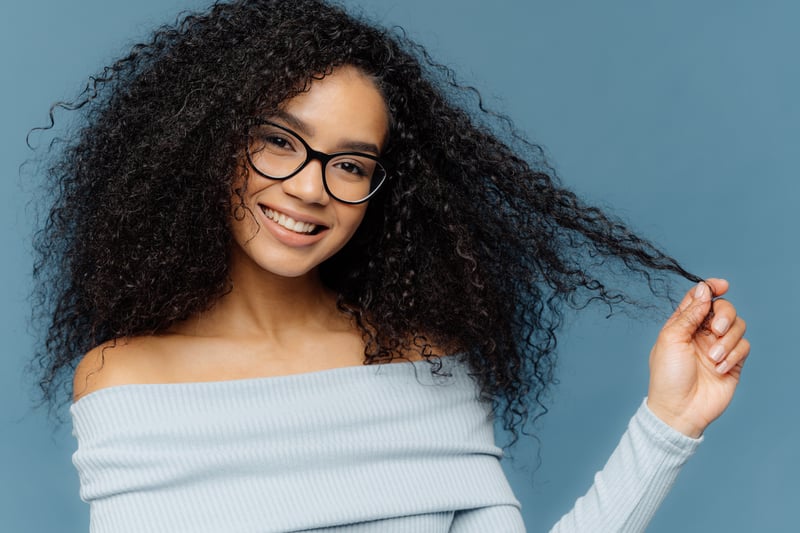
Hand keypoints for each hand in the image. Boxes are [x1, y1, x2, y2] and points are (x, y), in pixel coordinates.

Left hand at [646, 278, 749, 437]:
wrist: (680, 409)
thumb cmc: (668, 376)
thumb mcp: (671, 339)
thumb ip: (689, 314)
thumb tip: (704, 290)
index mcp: (682, 324)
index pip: (700, 299)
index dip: (711, 288)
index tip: (722, 285)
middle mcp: (702, 333)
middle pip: (724, 309)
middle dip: (725, 315)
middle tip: (716, 329)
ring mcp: (718, 347)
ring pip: (738, 326)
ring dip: (728, 341)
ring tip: (713, 358)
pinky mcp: (733, 363)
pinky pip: (744, 347)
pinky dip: (733, 355)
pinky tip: (719, 369)